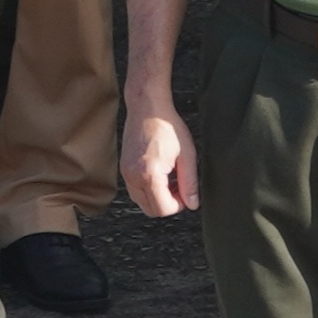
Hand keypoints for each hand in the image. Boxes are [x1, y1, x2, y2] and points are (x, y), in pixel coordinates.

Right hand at [121, 100, 198, 218]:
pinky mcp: (124, 169)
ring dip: (158, 197)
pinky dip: (149, 188)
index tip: (186, 193)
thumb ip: (190, 183)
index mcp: (150, 175)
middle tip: (180, 187)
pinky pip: (136, 190)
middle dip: (168, 204)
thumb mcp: (187, 155)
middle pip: (151, 210)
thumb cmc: (167, 125)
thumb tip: (193, 203)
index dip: (179, 205)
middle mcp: (133, 177)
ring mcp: (126, 173)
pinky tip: (160, 173)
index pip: (163, 209)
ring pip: (142, 202)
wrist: (147, 107)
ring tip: (171, 177)